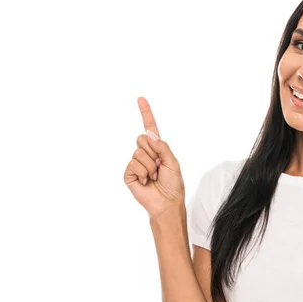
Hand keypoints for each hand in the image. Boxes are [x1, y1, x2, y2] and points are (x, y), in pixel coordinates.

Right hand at [123, 97, 185, 218]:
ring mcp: (136, 163)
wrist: (167, 203)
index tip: (141, 98)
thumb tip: (149, 134)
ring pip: (139, 152)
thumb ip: (162, 146)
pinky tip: (146, 181)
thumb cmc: (173, 184)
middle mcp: (145, 153)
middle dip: (153, 152)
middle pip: (142, 138)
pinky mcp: (129, 174)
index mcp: (157, 149)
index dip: (145, 113)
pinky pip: (133, 164)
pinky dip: (143, 172)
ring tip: (154, 176)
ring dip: (150, 166)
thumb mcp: (173, 162)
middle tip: (159, 167)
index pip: (150, 128)